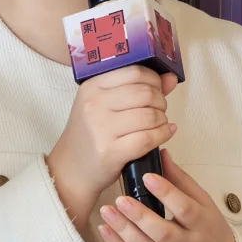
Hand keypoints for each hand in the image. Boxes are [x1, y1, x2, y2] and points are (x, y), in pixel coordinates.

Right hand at [46, 67, 178, 231]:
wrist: (70, 168)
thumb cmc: (91, 134)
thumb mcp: (105, 105)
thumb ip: (138, 88)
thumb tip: (171, 78)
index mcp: (92, 86)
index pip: (134, 72)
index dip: (154, 80)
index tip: (157, 90)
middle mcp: (94, 104)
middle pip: (145, 93)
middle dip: (161, 101)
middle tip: (159, 110)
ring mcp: (101, 128)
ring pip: (149, 115)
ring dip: (162, 119)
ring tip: (159, 123)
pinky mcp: (110, 151)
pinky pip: (148, 138)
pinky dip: (163, 134)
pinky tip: (165, 133)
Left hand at [97, 149, 236, 241]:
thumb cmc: (207, 229)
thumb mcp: (203, 202)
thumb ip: (181, 180)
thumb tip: (161, 154)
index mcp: (202, 224)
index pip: (185, 208)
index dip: (166, 192)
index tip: (147, 176)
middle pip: (162, 234)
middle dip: (140, 216)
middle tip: (121, 199)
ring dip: (123, 230)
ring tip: (106, 210)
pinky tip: (105, 229)